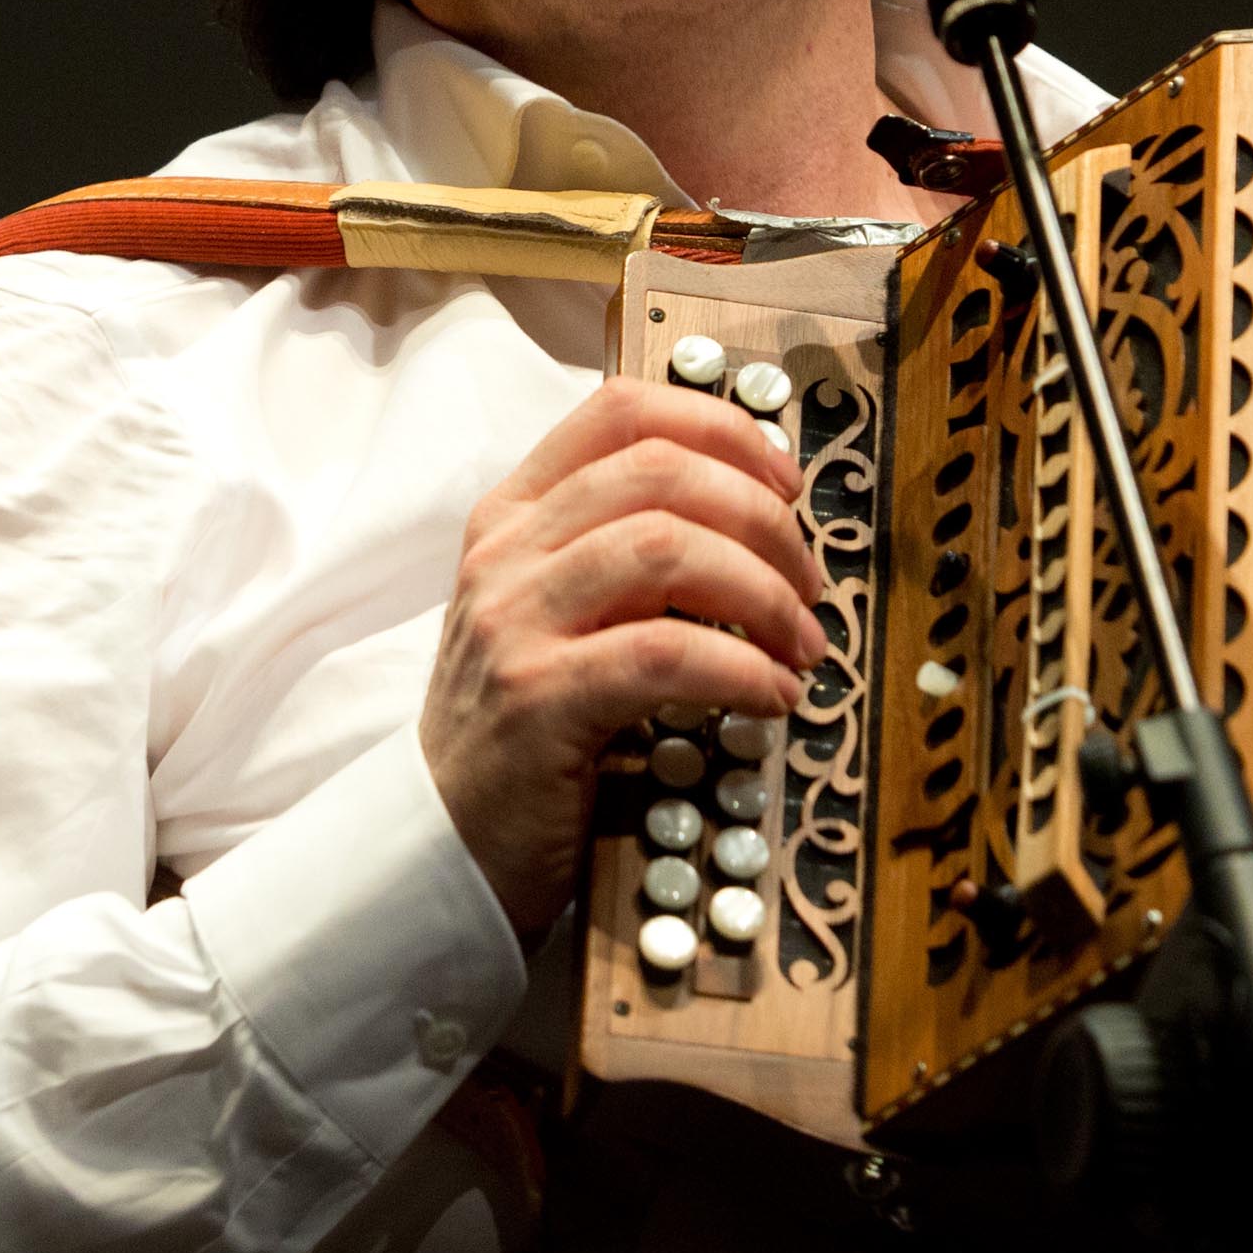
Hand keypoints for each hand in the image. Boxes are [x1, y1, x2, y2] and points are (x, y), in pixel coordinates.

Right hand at [422, 376, 826, 933]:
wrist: (443, 841)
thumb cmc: (529, 726)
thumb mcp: (562, 613)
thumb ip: (628, 551)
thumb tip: (762, 511)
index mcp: (514, 514)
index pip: (620, 411)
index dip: (720, 428)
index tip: (785, 481)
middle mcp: (506, 552)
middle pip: (662, 474)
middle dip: (764, 521)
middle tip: (809, 587)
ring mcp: (513, 622)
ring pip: (667, 549)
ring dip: (762, 594)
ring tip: (800, 647)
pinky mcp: (537, 700)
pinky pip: (665, 653)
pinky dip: (742, 670)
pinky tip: (772, 698)